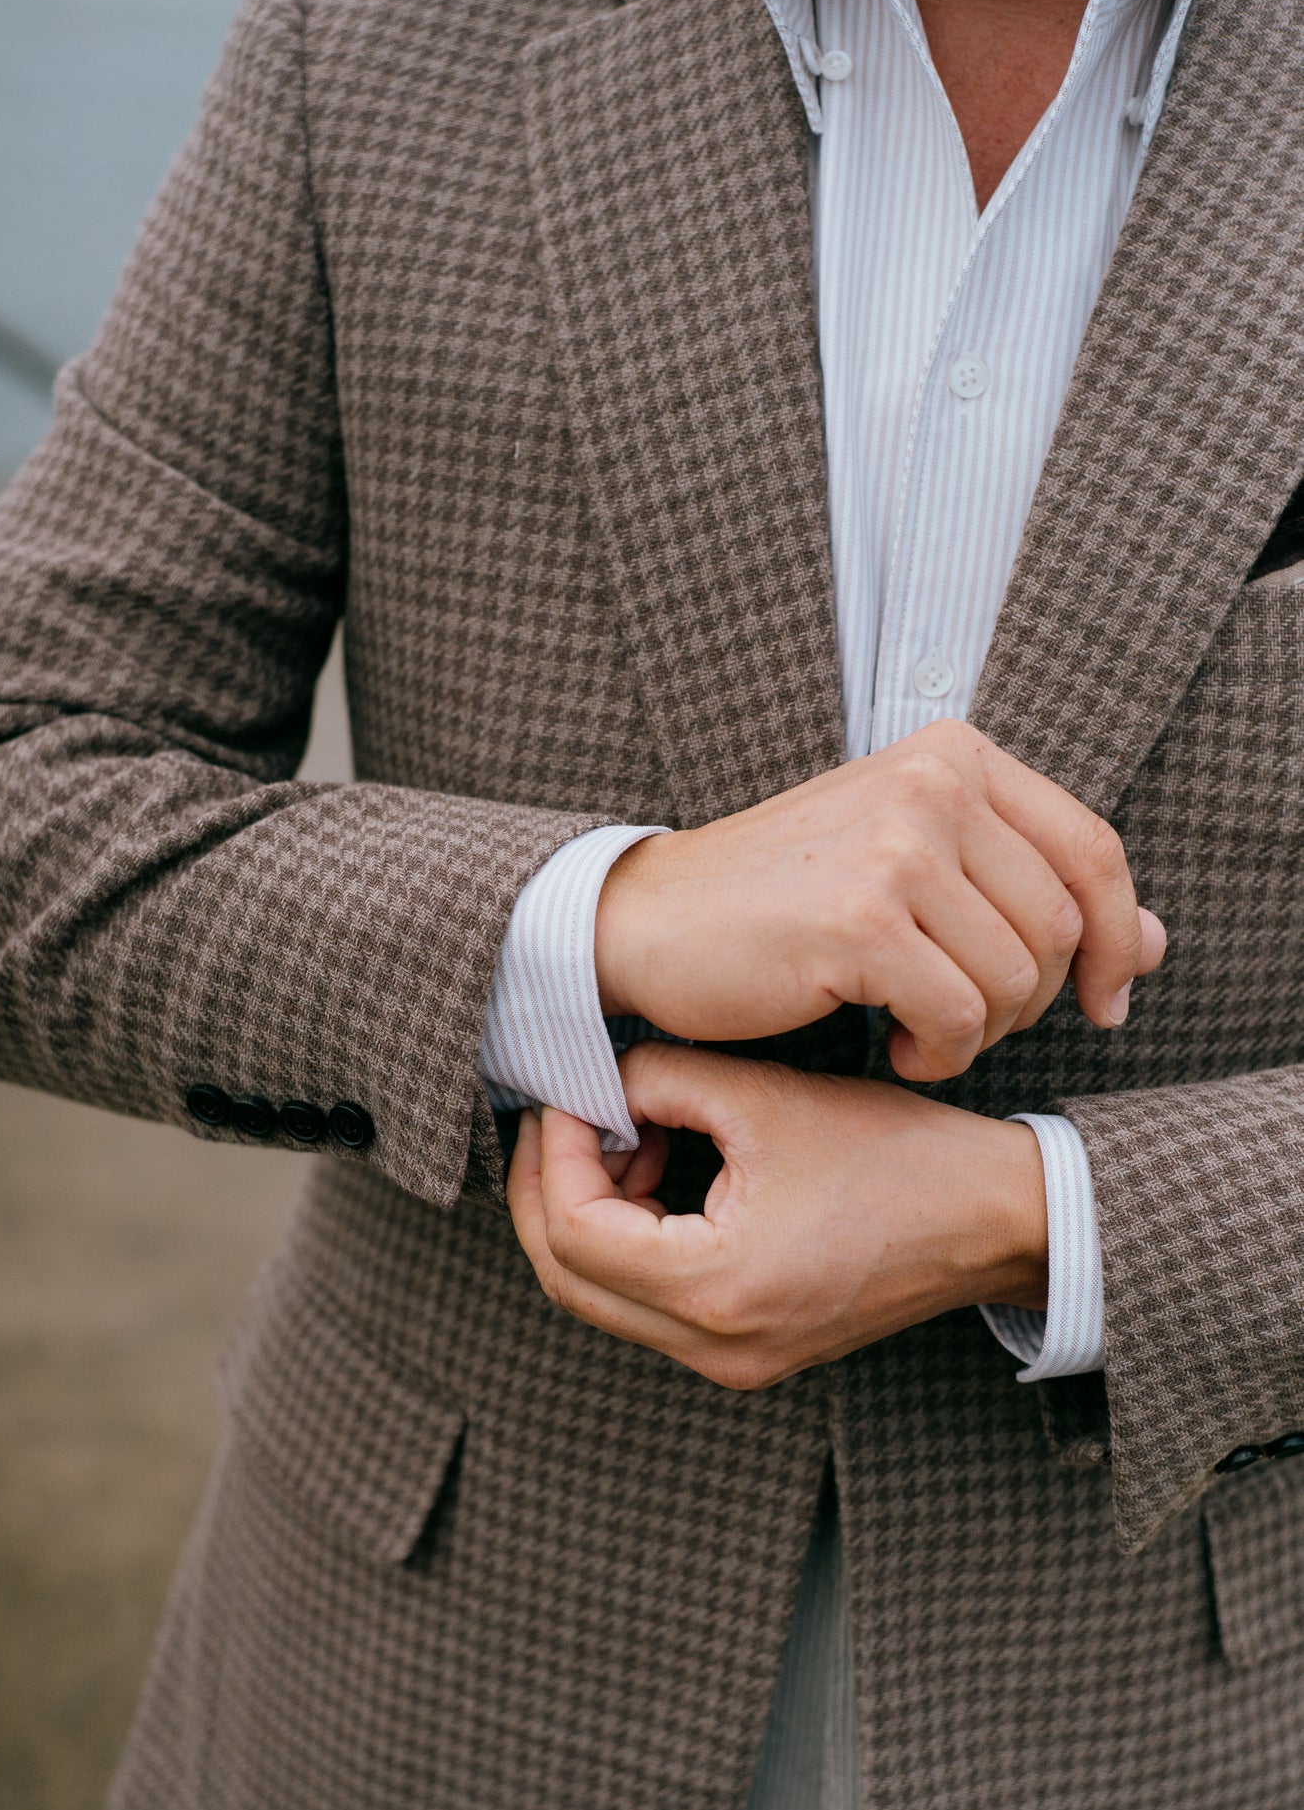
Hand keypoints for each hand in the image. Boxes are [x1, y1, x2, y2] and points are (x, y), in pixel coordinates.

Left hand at [508, 1041, 1048, 1388]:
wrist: (998, 1219)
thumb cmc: (896, 1154)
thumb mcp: (766, 1099)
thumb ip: (660, 1082)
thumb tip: (596, 1082)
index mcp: (715, 1289)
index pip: (574, 1232)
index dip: (555, 1152)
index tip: (570, 1092)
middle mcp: (715, 1348)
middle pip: (569, 1282)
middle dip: (547, 1191)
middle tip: (558, 1115)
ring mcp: (732, 1362)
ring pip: (601, 1299)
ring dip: (588, 1214)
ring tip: (627, 1133)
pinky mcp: (749, 1352)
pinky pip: (650, 1306)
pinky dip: (632, 1240)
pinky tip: (662, 1169)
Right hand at [595, 718, 1166, 1082]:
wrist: (649, 920)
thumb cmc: (784, 902)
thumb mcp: (919, 872)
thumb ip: (1034, 895)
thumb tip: (1160, 945)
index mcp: (954, 754)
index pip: (1093, 851)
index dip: (1122, 938)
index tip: (1108, 1001)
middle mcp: (932, 784)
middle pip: (1063, 926)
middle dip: (1034, 1002)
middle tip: (968, 1024)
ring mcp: (895, 847)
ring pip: (1017, 980)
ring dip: (981, 1035)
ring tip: (923, 1034)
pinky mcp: (859, 920)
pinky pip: (959, 1017)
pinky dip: (940, 1055)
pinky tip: (897, 1050)